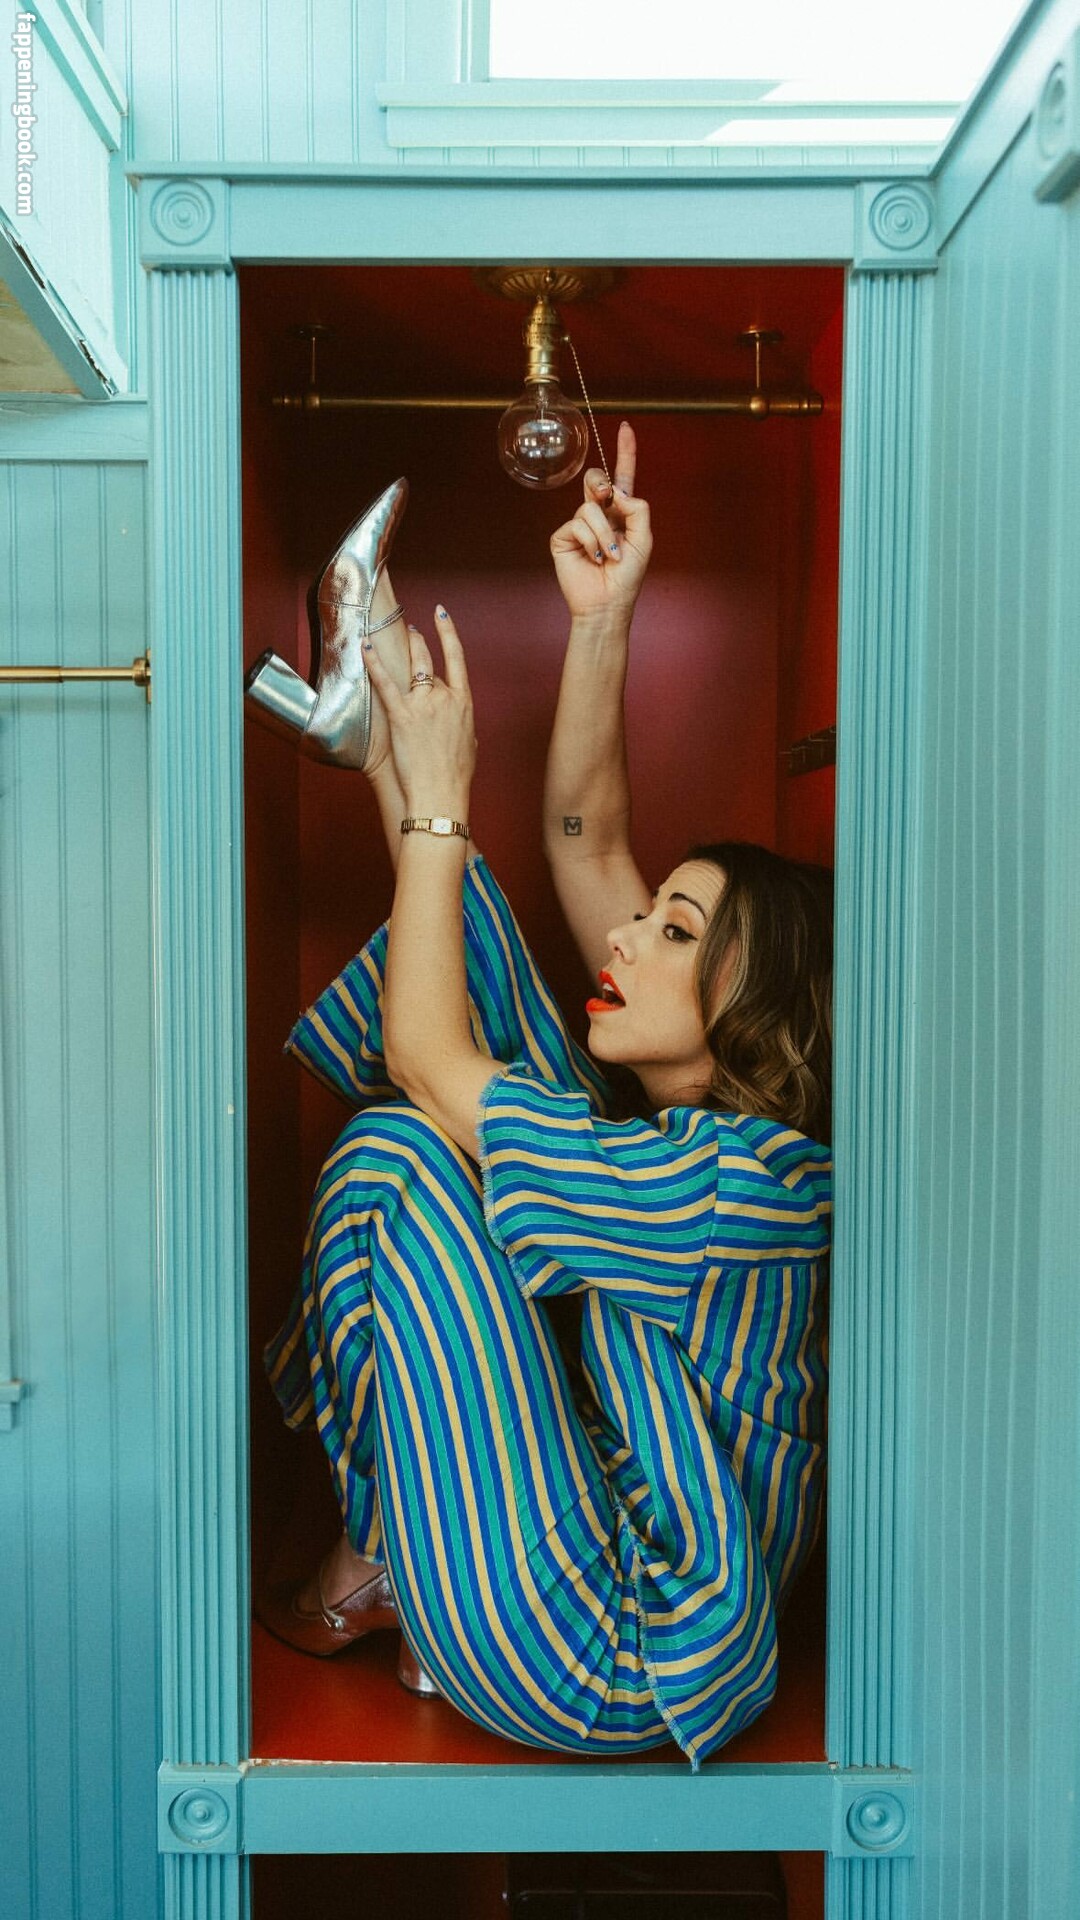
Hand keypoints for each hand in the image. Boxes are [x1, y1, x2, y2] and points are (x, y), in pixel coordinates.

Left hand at [363, 608, 476, 818]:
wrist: (441, 794)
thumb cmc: (456, 776)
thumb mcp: (469, 744)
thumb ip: (462, 724)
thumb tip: (457, 718)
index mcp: (464, 703)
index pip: (457, 658)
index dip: (448, 633)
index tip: (440, 616)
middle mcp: (444, 698)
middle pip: (429, 662)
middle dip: (419, 643)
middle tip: (411, 632)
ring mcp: (423, 705)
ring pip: (412, 666)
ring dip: (404, 647)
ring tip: (396, 633)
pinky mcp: (402, 717)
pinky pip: (385, 683)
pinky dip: (374, 662)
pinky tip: (366, 646)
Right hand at [550, 421, 652, 624]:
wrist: (607, 604)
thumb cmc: (627, 577)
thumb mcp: (644, 539)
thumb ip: (638, 509)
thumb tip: (618, 492)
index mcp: (620, 513)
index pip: (622, 478)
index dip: (624, 453)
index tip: (626, 428)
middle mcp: (598, 515)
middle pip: (596, 481)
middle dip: (600, 486)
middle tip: (606, 498)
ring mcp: (578, 526)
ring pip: (589, 508)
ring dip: (604, 533)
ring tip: (608, 556)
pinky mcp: (562, 538)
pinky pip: (576, 524)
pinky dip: (591, 542)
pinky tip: (594, 559)